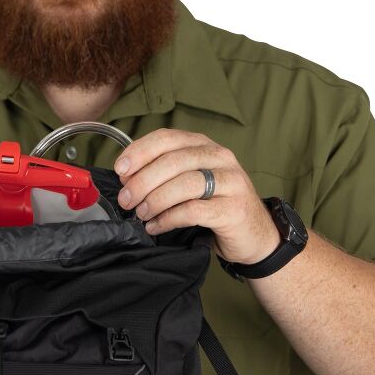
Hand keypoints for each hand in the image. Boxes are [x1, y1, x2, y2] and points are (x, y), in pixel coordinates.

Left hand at [114, 129, 281, 264]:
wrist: (254, 236)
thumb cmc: (214, 206)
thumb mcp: (189, 182)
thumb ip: (163, 174)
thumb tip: (126, 176)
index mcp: (204, 145)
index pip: (167, 138)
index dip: (139, 152)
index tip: (120, 170)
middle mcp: (220, 157)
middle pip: (172, 161)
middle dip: (142, 181)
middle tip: (126, 199)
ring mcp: (230, 182)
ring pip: (184, 184)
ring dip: (155, 200)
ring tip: (141, 214)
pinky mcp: (234, 209)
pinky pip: (194, 210)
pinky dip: (168, 219)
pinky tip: (155, 226)